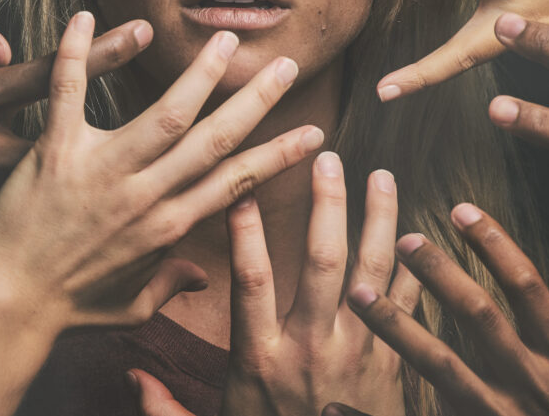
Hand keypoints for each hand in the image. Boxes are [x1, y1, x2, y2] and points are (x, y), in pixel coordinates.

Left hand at [0, 13, 323, 331]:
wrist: (6, 306)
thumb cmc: (69, 309)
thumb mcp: (130, 305)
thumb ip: (169, 283)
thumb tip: (204, 275)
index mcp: (167, 227)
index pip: (237, 182)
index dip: (279, 155)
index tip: (314, 133)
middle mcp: (145, 195)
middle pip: (214, 139)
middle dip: (256, 100)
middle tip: (286, 64)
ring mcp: (102, 171)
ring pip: (166, 114)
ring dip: (201, 75)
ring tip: (227, 41)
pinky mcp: (56, 152)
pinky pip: (70, 92)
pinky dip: (77, 52)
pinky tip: (88, 16)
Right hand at [0, 19, 149, 256]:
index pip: (50, 73)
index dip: (99, 53)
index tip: (143, 32)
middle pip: (76, 134)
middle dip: (133, 119)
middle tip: (187, 102)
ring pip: (55, 179)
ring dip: (106, 173)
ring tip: (163, 166)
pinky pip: (12, 210)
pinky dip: (43, 208)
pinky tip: (82, 219)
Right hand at [129, 159, 421, 415]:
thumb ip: (168, 412)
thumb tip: (129, 377)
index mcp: (262, 361)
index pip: (250, 281)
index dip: (244, 232)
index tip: (241, 187)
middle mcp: (313, 350)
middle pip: (321, 262)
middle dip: (325, 204)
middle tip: (327, 158)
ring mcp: (359, 356)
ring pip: (372, 275)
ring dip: (377, 221)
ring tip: (380, 175)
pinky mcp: (394, 367)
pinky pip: (409, 309)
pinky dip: (415, 270)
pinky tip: (419, 233)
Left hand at [348, 205, 548, 415]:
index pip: (527, 289)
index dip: (494, 245)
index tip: (460, 208)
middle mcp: (532, 385)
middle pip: (478, 318)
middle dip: (440, 274)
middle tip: (403, 236)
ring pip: (441, 367)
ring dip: (397, 327)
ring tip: (358, 293)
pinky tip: (332, 407)